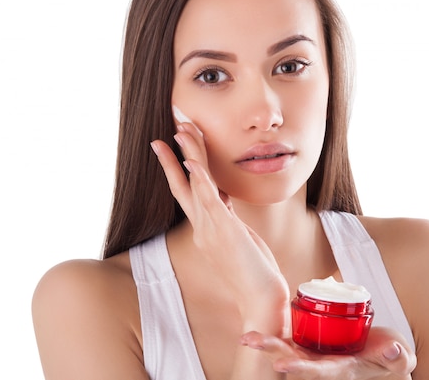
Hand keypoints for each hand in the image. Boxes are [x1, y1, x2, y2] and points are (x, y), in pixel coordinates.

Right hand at [151, 117, 289, 333]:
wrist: (260, 300)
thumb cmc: (253, 273)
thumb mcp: (237, 238)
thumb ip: (226, 218)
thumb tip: (224, 201)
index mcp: (205, 228)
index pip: (189, 191)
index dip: (181, 167)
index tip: (176, 147)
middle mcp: (202, 227)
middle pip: (183, 184)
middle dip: (173, 156)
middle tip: (168, 130)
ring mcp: (211, 229)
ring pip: (194, 185)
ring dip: (188, 155)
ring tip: (181, 130)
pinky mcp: (225, 231)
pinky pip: (210, 201)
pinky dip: (200, 180)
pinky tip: (192, 162)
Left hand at [240, 327, 416, 378]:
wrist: (383, 352)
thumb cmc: (390, 356)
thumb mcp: (399, 358)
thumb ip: (398, 357)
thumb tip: (392, 351)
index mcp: (342, 370)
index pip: (318, 371)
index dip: (300, 368)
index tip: (282, 364)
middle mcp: (324, 363)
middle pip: (294, 358)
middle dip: (272, 351)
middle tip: (251, 342)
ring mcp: (318, 352)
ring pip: (289, 348)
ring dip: (268, 343)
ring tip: (247, 338)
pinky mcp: (315, 342)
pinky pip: (294, 337)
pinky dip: (278, 334)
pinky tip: (260, 330)